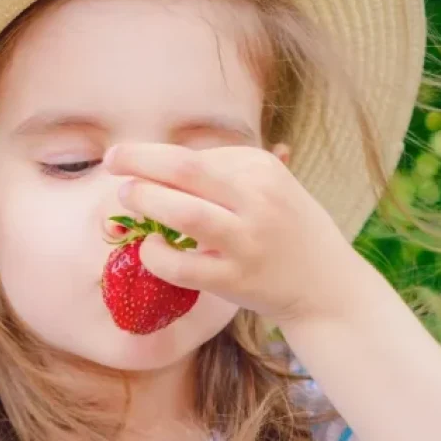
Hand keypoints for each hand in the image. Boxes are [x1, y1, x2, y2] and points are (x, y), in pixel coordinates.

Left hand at [104, 142, 358, 324]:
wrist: (327, 285)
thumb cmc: (287, 230)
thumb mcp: (269, 187)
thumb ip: (224, 175)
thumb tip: (156, 166)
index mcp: (262, 169)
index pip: (195, 155)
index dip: (156, 157)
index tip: (133, 161)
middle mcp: (257, 199)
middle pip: (185, 169)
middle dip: (139, 160)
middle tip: (113, 161)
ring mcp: (247, 240)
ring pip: (184, 213)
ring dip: (146, 201)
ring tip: (126, 197)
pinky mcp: (237, 279)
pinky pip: (183, 266)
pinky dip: (156, 256)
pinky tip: (148, 250)